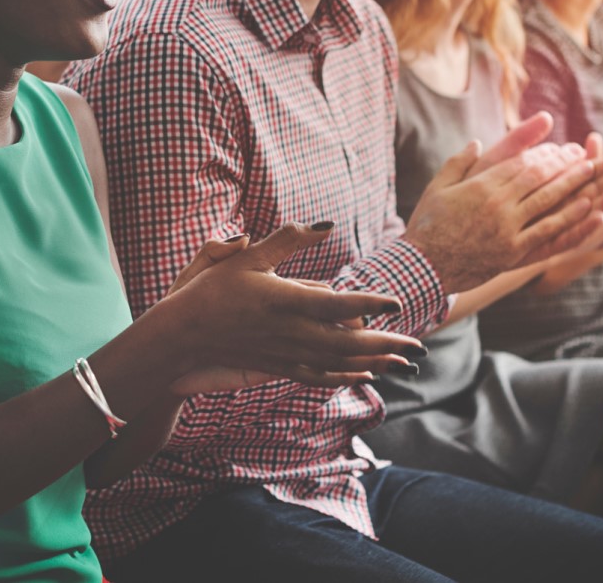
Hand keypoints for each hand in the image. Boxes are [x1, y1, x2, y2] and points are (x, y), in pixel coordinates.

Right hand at [161, 223, 425, 396]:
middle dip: (387, 345)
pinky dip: (346, 377)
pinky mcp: (279, 366)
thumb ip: (289, 240)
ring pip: (340, 363)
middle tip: (418, 347)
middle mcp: (292, 332)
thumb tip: (325, 225)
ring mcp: (286, 354)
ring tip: (404, 362)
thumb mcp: (249, 256)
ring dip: (375, 363)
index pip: (339, 304)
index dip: (371, 304)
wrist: (183, 335)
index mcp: (287, 301)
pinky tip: (366, 375)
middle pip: (349, 342)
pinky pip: (320, 376)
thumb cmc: (213, 290)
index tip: (397, 303)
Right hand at [405, 113, 602, 292]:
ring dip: (572, 184)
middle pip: (538, 177)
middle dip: (563, 163)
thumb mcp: (437, 188)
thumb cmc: (427, 226)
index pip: (519, 163)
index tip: (560, 148)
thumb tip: (476, 144)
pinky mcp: (513, 252)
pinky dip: (570, 219)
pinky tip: (588, 208)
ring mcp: (507, 228)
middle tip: (584, 153)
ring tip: (592, 172)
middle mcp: (497, 204)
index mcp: (480, 186)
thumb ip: (458, 164)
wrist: (423, 267)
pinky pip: (547, 233)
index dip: (543, 154)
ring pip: (548, 201)